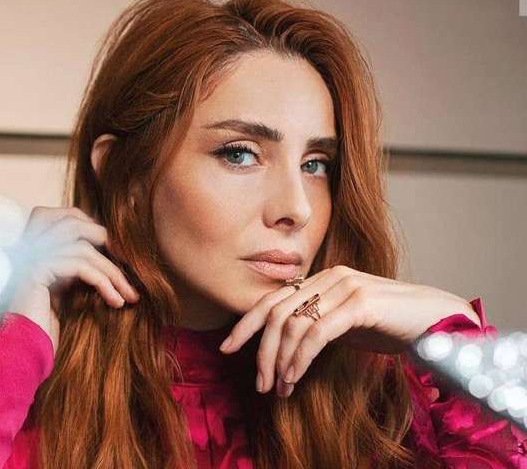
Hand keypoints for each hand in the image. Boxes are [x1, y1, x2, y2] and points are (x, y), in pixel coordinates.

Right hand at [0, 206, 139, 352]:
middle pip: (73, 224)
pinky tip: (116, 301)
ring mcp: (29, 257)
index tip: (115, 254)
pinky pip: (79, 265)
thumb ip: (76, 266)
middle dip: (106, 244)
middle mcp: (26, 247)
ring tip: (129, 296)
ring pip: (82, 248)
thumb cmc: (45, 328)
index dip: (92, 227)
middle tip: (125, 270)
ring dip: (112, 272)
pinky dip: (104, 282)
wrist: (22, 352)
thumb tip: (106, 251)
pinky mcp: (36, 271)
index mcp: (32, 248)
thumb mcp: (65, 289)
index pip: (64, 217)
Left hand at [218, 265, 479, 397]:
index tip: (226, 347)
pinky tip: (295, 378)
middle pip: (276, 312)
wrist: (438, 321)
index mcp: (321, 280)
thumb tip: (284, 349)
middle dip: (260, 350)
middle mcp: (328, 277)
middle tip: (258, 382)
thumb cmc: (391, 325)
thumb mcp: (346, 325)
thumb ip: (317, 327)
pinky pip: (317, 333)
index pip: (272, 300)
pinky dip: (300, 358)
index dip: (245, 324)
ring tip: (278, 388)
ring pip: (293, 324)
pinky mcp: (359, 303)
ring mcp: (344, 287)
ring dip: (281, 361)